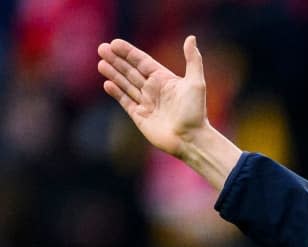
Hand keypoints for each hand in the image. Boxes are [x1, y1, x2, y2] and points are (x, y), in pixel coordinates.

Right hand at [98, 36, 207, 158]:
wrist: (190, 139)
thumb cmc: (195, 112)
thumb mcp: (196, 83)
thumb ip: (193, 60)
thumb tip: (191, 38)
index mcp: (165, 80)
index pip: (143, 62)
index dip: (129, 52)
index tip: (114, 43)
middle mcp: (154, 90)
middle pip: (131, 71)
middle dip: (116, 60)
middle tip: (101, 48)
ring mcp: (146, 103)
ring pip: (126, 84)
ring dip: (113, 74)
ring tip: (101, 63)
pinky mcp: (140, 117)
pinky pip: (126, 102)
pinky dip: (117, 93)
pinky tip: (107, 84)